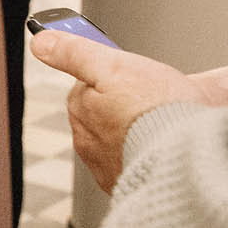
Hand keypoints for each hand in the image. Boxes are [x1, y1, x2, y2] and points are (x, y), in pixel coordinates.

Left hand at [28, 31, 227, 192]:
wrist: (186, 162)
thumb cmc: (155, 112)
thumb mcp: (113, 66)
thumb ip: (74, 53)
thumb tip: (41, 43)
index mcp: (81, 108)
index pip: (89, 82)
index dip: (115, 73)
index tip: (132, 72)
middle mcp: (88, 141)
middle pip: (106, 110)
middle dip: (127, 102)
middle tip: (158, 97)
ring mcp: (109, 166)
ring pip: (123, 136)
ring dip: (140, 128)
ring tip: (168, 121)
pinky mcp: (132, 185)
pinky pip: (140, 160)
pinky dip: (151, 152)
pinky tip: (168, 144)